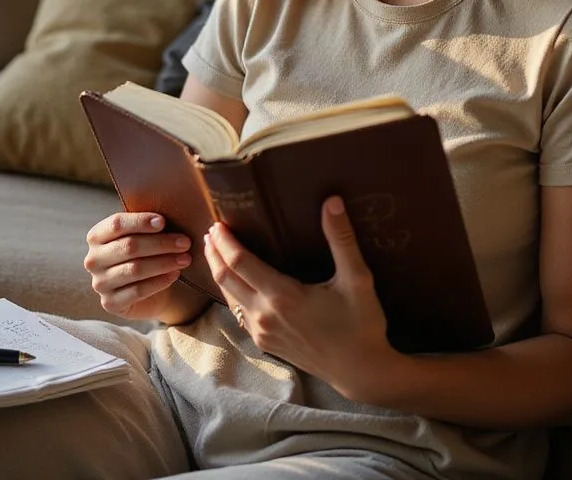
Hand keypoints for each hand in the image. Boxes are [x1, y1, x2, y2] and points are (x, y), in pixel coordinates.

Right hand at [84, 212, 191, 321]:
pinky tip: (175, 274)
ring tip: (185, 258)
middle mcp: (93, 259)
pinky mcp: (110, 303)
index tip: (163, 222)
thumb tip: (167, 217)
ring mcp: (99, 283)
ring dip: (164, 262)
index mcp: (97, 235)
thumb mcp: (146, 235)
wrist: (150, 289)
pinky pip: (137, 291)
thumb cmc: (148, 253)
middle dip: (161, 243)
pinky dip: (159, 281)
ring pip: (134, 269)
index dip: (140, 222)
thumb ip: (150, 224)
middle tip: (185, 242)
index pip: (116, 224)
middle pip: (129, 246)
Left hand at [203, 196, 401, 401]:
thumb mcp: (357, 279)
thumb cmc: (361, 323)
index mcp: (283, 297)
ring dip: (220, 272)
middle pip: (226, 279)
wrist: (360, 371)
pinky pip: (239, 313)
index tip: (218, 223)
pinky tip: (236, 283)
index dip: (226, 242)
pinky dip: (231, 292)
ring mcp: (262, 333)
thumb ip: (342, 238)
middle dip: (215, 253)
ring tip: (217, 251)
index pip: (240, 263)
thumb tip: (332, 201)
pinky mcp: (265, 344)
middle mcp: (265, 316)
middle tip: (210, 230)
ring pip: (229, 297)